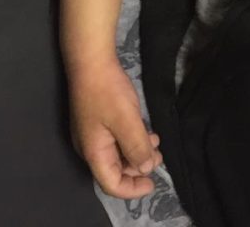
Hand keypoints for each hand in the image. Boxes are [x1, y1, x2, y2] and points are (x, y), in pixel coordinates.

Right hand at [67, 57, 162, 198]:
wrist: (90, 61)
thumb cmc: (107, 92)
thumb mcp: (127, 121)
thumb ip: (137, 148)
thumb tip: (145, 169)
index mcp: (94, 153)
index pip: (111, 184)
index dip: (132, 189)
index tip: (153, 184)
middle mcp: (90, 147)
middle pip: (114, 170)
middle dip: (138, 167)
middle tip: (159, 156)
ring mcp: (92, 133)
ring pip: (116, 153)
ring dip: (137, 152)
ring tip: (156, 141)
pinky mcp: (96, 120)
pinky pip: (115, 139)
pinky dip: (131, 139)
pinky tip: (145, 130)